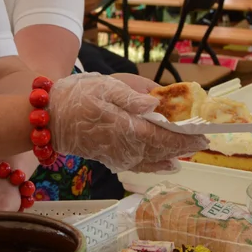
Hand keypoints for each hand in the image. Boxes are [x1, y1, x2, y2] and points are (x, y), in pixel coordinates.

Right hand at [49, 73, 207, 172]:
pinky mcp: (112, 159)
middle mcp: (125, 148)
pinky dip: (157, 165)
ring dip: (173, 155)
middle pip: (162, 150)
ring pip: (153, 160)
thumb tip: (156, 103)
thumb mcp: (103, 86)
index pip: (163, 137)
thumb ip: (131, 96)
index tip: (203, 135)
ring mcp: (118, 156)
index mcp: (125, 128)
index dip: (185, 137)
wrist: (48, 119)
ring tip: (190, 150)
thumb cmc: (76, 97)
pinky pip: (140, 165)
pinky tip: (168, 165)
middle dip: (184, 146)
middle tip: (203, 140)